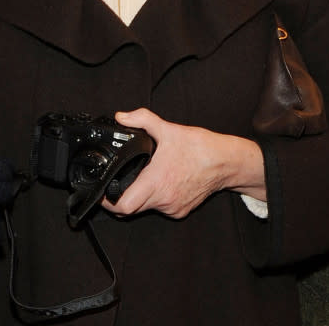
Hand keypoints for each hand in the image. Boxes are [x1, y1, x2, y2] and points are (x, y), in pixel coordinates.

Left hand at [101, 108, 265, 219]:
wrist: (226, 162)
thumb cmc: (200, 148)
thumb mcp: (168, 129)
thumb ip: (142, 120)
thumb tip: (121, 116)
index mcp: (156, 181)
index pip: (123, 206)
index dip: (108, 202)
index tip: (102, 192)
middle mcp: (163, 199)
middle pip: (131, 209)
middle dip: (122, 197)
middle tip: (117, 183)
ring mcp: (173, 207)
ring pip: (146, 208)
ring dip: (141, 196)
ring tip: (144, 177)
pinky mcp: (181, 210)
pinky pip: (162, 207)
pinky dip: (157, 197)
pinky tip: (163, 182)